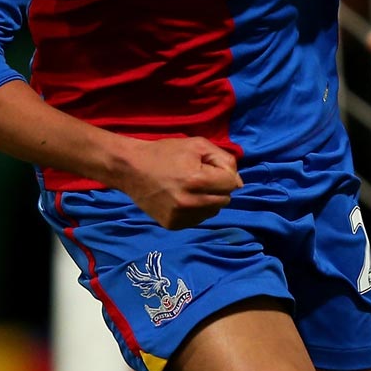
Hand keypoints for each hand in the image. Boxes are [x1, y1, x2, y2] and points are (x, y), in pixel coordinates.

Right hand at [116, 137, 241, 229]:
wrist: (130, 169)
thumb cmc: (165, 153)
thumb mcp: (197, 145)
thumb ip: (224, 160)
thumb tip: (239, 183)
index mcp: (197, 180)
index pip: (231, 184)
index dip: (223, 173)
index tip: (207, 167)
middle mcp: (190, 202)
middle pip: (225, 199)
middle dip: (217, 188)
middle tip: (199, 177)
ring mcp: (180, 216)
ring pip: (213, 212)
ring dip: (208, 200)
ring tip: (190, 188)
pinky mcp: (172, 225)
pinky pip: (198, 219)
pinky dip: (196, 210)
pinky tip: (182, 198)